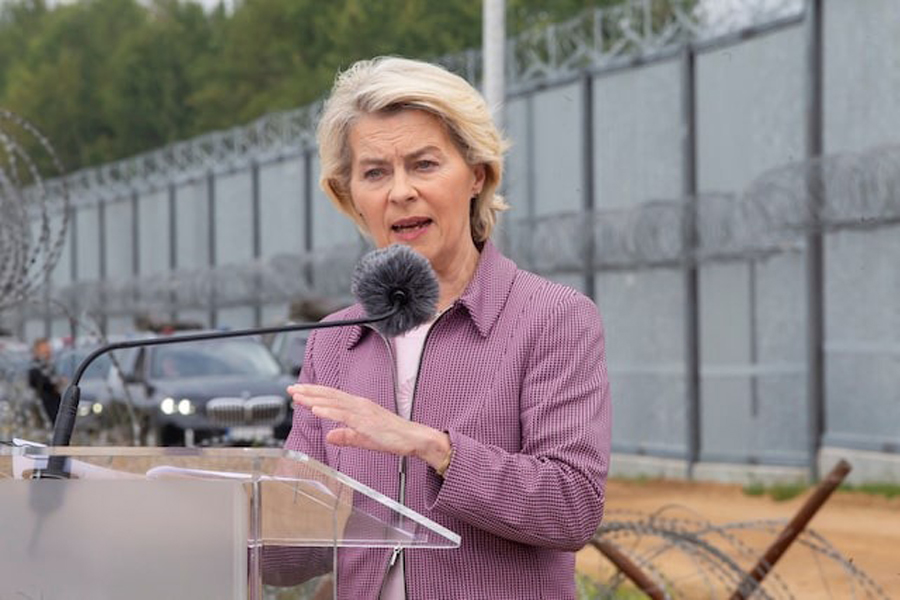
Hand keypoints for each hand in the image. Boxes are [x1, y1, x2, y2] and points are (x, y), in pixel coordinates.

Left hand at [288, 383, 450, 469]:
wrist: (415, 439)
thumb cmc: (394, 438)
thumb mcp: (364, 438)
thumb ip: (346, 436)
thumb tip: (329, 435)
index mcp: (359, 407)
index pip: (333, 397)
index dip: (315, 393)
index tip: (299, 392)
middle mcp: (360, 405)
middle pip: (330, 395)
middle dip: (309, 391)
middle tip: (291, 388)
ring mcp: (363, 411)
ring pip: (333, 402)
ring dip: (314, 399)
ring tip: (297, 397)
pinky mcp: (366, 421)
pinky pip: (344, 415)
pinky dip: (328, 411)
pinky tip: (316, 409)